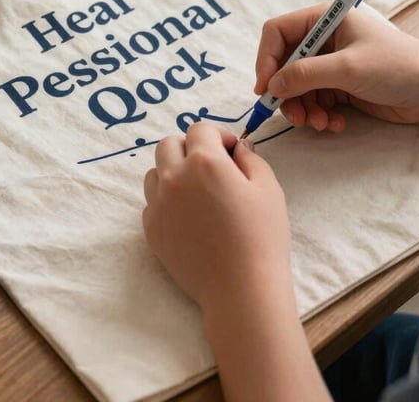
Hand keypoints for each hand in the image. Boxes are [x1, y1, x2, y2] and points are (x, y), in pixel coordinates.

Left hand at [142, 121, 290, 316]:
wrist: (241, 290)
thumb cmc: (262, 237)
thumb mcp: (268, 189)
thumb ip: (250, 158)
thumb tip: (238, 147)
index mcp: (203, 162)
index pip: (200, 129)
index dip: (218, 136)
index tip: (232, 153)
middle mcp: (174, 177)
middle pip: (169, 144)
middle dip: (190, 148)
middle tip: (212, 168)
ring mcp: (157, 203)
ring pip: (155, 171)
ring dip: (173, 172)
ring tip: (197, 193)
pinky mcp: (150, 228)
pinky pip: (151, 202)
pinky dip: (167, 201)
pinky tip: (190, 219)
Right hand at [255, 6, 418, 131]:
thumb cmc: (395, 66)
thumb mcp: (346, 68)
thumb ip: (304, 75)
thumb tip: (271, 86)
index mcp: (324, 19)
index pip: (278, 32)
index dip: (267, 58)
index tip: (265, 88)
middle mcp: (324, 39)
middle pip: (285, 64)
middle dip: (287, 92)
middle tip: (293, 116)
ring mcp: (333, 63)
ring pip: (298, 86)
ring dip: (303, 108)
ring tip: (318, 124)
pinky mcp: (341, 86)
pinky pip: (316, 100)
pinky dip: (319, 114)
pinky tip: (335, 124)